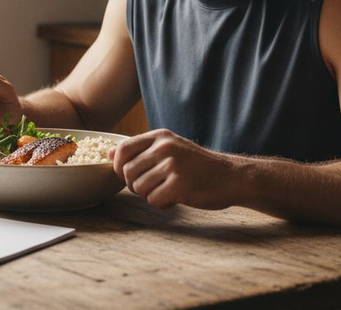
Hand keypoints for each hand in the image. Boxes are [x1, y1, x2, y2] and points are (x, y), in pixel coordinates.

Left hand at [112, 129, 239, 209]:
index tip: (127, 176)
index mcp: (161, 137)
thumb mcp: (171, 149)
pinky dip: (162, 204)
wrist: (230, 177)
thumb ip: (141, 150)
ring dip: (149, 195)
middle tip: (152, 188)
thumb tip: (110, 153)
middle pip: (128, 171)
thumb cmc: (198, 165)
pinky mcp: (178, 185)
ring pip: (139, 188)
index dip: (118, 166)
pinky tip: (175, 199)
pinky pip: (153, 200)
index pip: (123, 148)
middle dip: (134, 185)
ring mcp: (172, 166)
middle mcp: (164, 148)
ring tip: (166, 192)